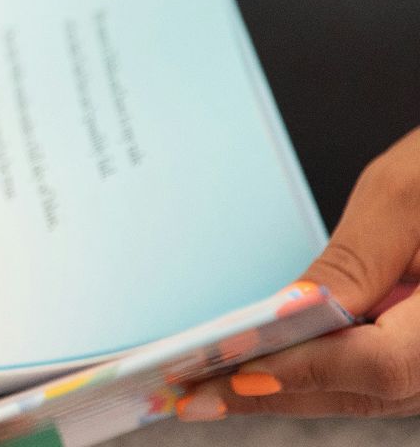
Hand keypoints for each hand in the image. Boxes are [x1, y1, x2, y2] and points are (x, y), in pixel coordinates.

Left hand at [177, 128, 419, 421]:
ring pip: (369, 391)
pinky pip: (375, 374)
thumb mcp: (404, 194)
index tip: (233, 371)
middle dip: (276, 393)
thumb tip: (292, 312)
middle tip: (190, 394)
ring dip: (290, 392)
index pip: (381, 365)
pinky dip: (318, 375)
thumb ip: (353, 260)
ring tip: (209, 391)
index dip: (305, 371)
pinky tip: (262, 369)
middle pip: (367, 390)